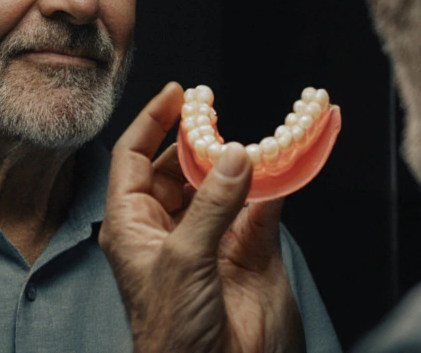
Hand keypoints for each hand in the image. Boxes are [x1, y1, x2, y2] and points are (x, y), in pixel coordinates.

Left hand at [100, 82, 303, 352]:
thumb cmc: (173, 333)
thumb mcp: (183, 260)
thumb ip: (211, 205)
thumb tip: (234, 155)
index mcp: (134, 226)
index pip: (135, 159)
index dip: (152, 121)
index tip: (179, 91)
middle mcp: (171, 227)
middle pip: (180, 165)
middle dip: (199, 136)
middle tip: (222, 109)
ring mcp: (211, 237)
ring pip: (224, 181)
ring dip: (240, 157)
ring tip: (258, 130)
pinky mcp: (249, 251)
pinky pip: (263, 205)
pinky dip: (276, 181)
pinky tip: (286, 158)